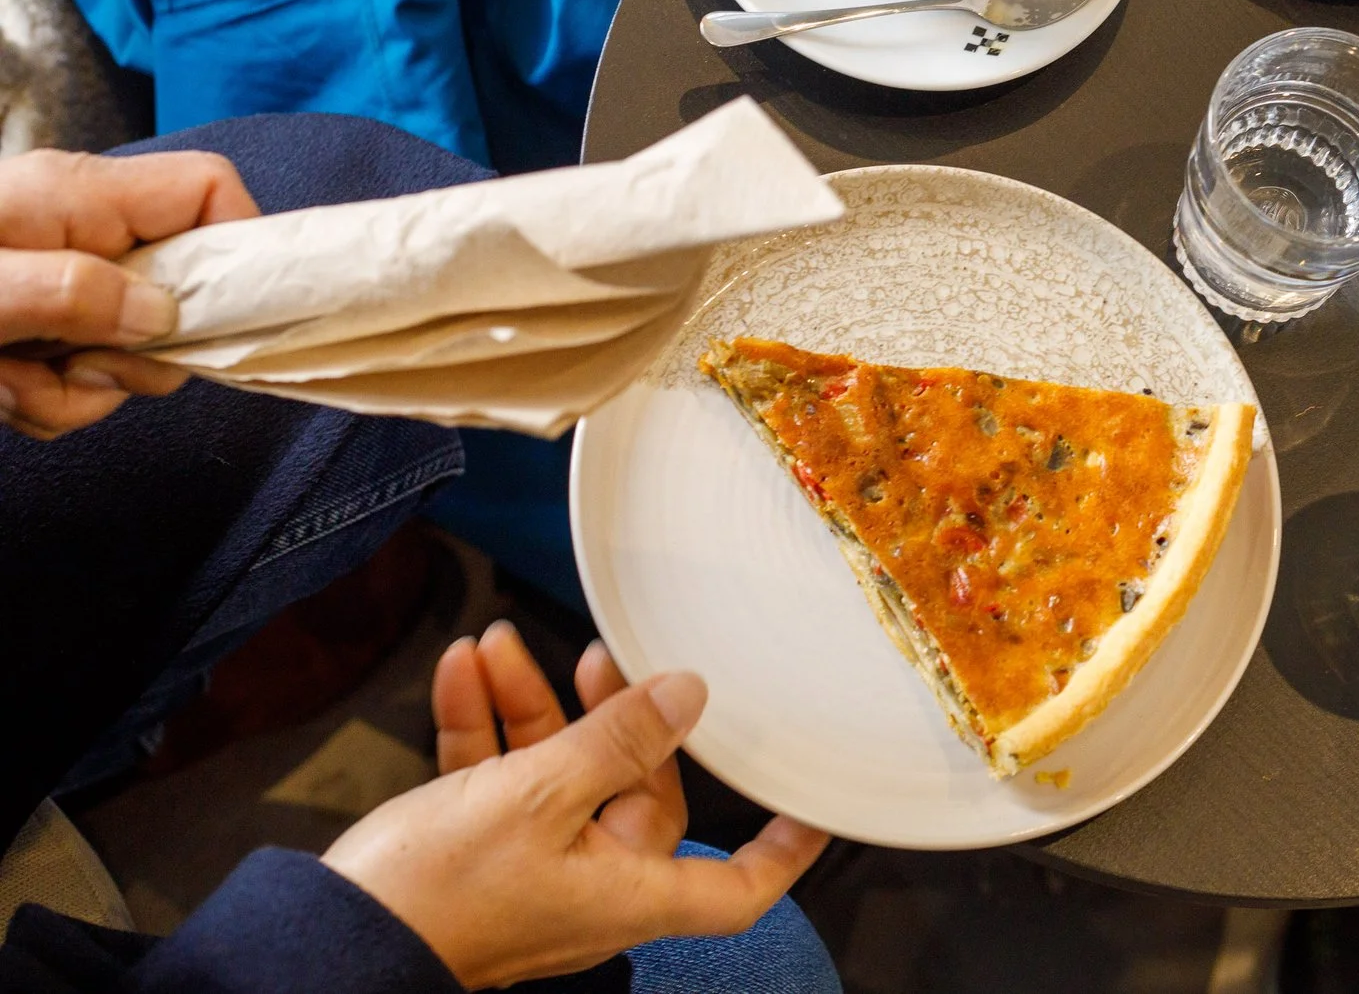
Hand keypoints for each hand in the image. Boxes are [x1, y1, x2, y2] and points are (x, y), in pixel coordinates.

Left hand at [0, 148, 256, 436]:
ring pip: (128, 352)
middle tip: (75, 369)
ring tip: (4, 382)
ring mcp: (60, 281)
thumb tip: (160, 318)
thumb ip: (72, 292)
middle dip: (138, 356)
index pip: (209, 188)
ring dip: (74, 393)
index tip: (214, 318)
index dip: (238, 243)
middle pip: (181, 290)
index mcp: (79, 196)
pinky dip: (41, 400)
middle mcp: (81, 233)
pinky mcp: (37, 324)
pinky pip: (79, 380)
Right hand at [324, 621, 829, 988]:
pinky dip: (484, 726)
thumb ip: (618, 739)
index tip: (814, 802)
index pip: (737, 885)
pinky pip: (498, 780)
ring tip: (498, 641)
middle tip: (599, 654)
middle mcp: (590, 886)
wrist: (319, 942)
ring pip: (556, 771)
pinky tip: (462, 669)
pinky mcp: (475, 853)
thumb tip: (690, 695)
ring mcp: (532, 870)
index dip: (782, 848)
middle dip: (611, 714)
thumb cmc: (434, 891)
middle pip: (635, 790)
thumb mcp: (537, 796)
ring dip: (529, 702)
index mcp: (627, 892)